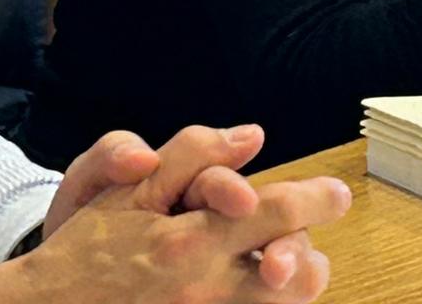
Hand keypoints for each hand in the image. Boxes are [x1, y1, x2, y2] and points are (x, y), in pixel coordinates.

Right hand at [39, 124, 330, 295]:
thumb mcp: (130, 191)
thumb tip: (252, 134)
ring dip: (287, 288)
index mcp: (193, 244)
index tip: (336, 194)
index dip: (319, 199)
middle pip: (299, 277)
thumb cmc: (84, 252)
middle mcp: (205, 292)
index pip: (281, 215)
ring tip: (274, 268)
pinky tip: (245, 290)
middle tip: (299, 244)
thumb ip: (192, 154)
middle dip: (310, 255)